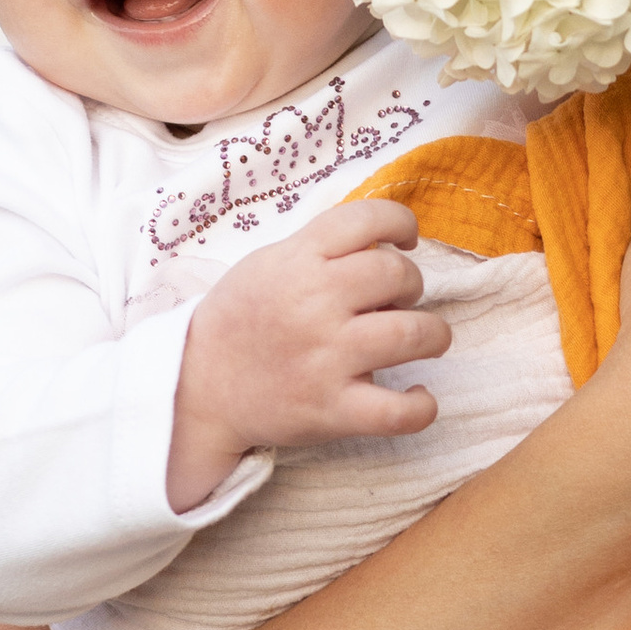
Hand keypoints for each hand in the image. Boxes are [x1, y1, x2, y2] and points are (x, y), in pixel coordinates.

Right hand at [167, 196, 453, 510]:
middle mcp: (314, 303)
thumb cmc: (242, 321)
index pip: (369, 218)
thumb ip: (321, 249)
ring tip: (425, 340)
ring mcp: (325, 358)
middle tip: (399, 300)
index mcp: (297, 260)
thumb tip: (386, 242)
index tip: (406, 239)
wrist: (197, 387)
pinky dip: (421, 406)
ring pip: (414, 334)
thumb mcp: (269, 263)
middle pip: (399, 274)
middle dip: (412, 284)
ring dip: (433, 334)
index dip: (402, 222)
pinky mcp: (331, 410)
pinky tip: (417, 396)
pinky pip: (399, 412)